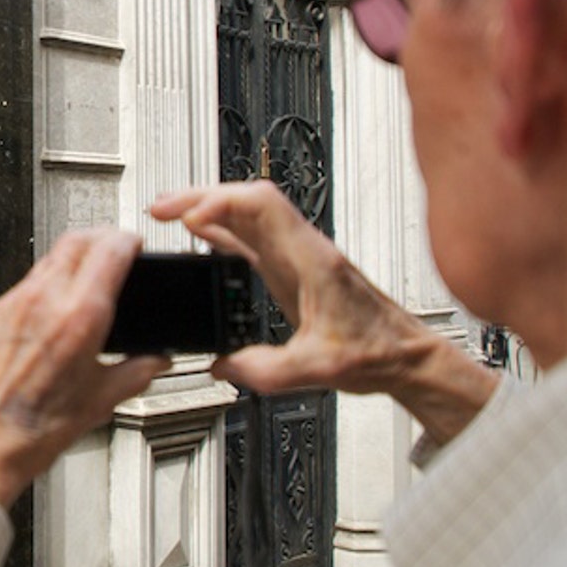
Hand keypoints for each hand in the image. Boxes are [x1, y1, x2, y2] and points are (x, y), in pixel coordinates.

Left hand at [0, 229, 169, 507]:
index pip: (109, 249)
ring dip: (75, 256)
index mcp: (76, 317)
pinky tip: (58, 306)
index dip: (129, 241)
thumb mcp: (99, 402)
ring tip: (91, 279)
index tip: (137, 247)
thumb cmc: (29, 431)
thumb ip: (135, 374)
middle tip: (118, 252)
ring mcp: (14, 304)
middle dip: (103, 238)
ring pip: (50, 256)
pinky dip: (50, 280)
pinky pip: (28, 281)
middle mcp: (42, 301)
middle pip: (77, 239)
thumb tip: (154, 361)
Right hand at [149, 181, 495, 442]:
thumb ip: (265, 370)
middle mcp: (303, 249)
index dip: (221, 203)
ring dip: (207, 208)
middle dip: (200, 197)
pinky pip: (250, 236)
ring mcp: (296, 256)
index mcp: (311, 260)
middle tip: (160, 209)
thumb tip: (222, 366)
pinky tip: (199, 234)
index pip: (262, 204)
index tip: (189, 219)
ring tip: (168, 215)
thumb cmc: (378, 352)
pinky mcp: (291, 269)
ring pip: (246, 212)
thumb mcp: (318, 370)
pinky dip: (220, 229)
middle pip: (247, 198)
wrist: (406, 357)